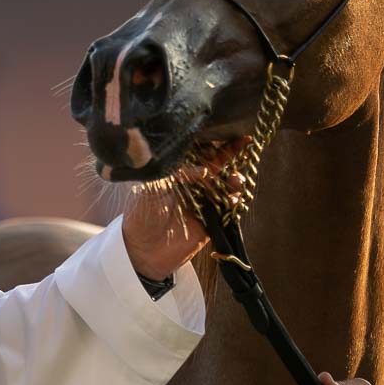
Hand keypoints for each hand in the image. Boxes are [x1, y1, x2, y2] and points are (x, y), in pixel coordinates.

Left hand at [121, 140, 245, 280]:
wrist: (142, 252)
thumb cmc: (141, 216)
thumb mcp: (152, 190)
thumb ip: (175, 175)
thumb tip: (204, 169)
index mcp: (177, 172)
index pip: (198, 151)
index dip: (214, 142)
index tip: (231, 133)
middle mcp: (192, 184)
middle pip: (218, 165)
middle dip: (232, 156)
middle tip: (242, 148)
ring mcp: (203, 202)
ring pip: (226, 186)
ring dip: (235, 180)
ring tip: (235, 181)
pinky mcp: (211, 222)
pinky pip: (228, 209)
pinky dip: (235, 202)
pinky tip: (234, 200)